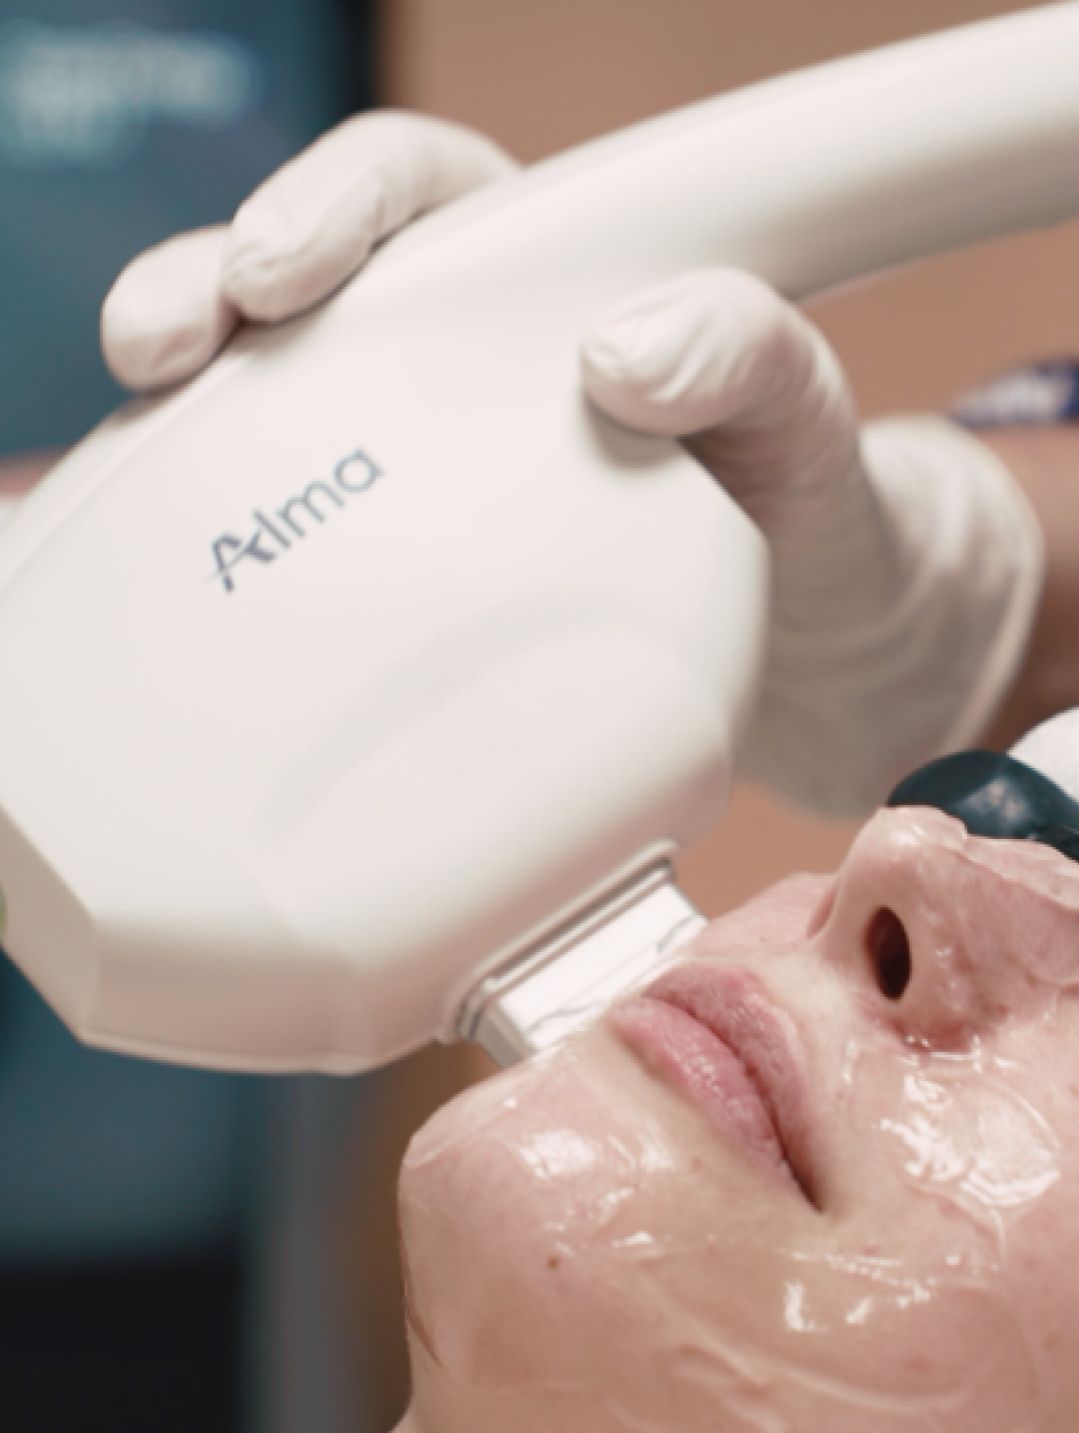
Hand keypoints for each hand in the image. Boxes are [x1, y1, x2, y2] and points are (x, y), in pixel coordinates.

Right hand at [102, 113, 1044, 816]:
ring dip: (186, 417)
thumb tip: (629, 348)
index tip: (292, 270)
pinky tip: (177, 566)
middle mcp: (462, 368)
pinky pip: (291, 536)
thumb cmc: (803, 515)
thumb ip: (755, 359)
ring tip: (146, 431)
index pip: (421, 201)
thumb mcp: (808, 425)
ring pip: (270, 410)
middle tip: (182, 346)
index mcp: (544, 286)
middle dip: (214, 295)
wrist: (810, 660)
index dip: (339, 208)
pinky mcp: (398, 572)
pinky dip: (220, 538)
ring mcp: (418, 472)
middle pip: (305, 297)